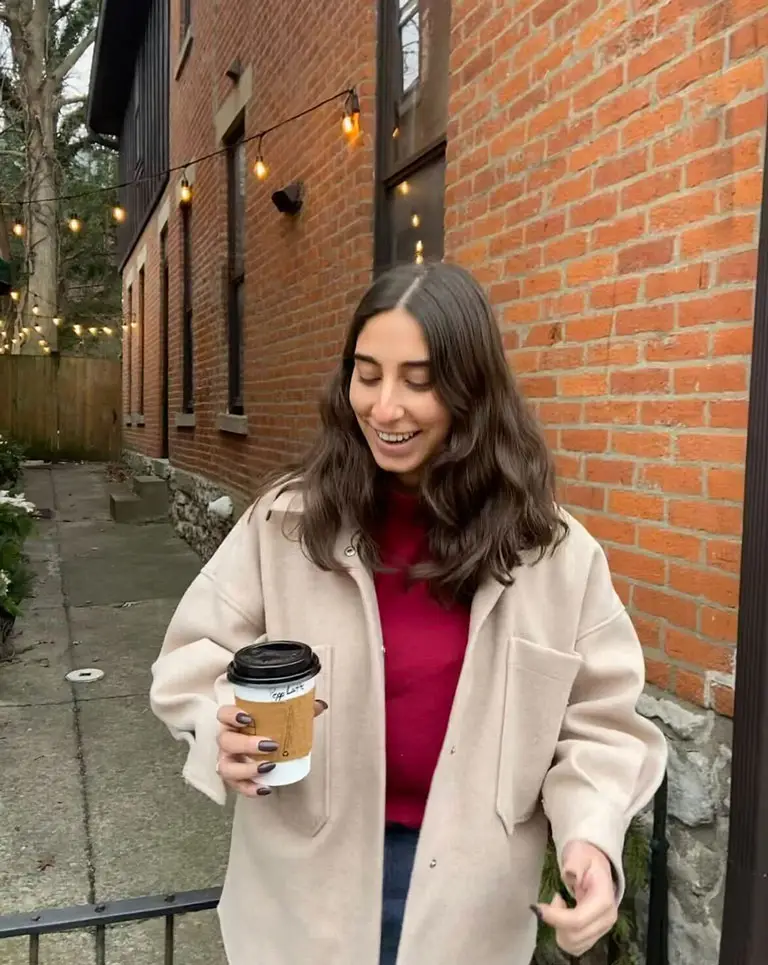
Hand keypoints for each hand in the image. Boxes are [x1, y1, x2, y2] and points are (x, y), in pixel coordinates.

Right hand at [216, 701, 327, 797]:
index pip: (223, 714)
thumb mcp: (279, 716)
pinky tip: (265, 788)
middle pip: (226, 741)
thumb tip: (321, 705)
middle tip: (270, 745)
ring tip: (269, 767)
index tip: (248, 718)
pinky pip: (236, 786)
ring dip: (246, 769)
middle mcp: (226, 739)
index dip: (231, 715)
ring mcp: (226, 760)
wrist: (256, 748)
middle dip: (246, 744)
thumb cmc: (265, 728)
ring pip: (226, 767)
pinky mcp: (232, 778)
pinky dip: (249, 789)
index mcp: (233, 721)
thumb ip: (298, 708)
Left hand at [533, 841, 617, 956]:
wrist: (596, 865)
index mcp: (604, 900)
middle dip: (556, 920)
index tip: (538, 907)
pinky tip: (564, 915)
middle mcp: (606, 919)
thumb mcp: (579, 853)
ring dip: (559, 928)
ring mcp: (602, 930)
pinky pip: (575, 946)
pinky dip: (564, 934)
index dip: (555, 917)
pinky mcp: (595, 935)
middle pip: (574, 936)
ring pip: (573, 945)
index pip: (577, 919)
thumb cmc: (585, 857)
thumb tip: (570, 872)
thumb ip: (574, 863)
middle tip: (555, 898)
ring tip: (561, 905)